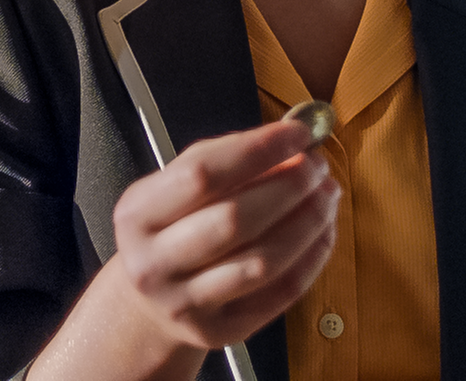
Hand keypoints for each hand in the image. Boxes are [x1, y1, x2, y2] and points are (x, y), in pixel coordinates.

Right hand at [32, 120, 338, 380]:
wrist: (150, 303)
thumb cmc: (172, 228)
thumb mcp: (176, 187)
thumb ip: (228, 159)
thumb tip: (293, 143)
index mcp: (138, 215)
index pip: (202, 175)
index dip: (258, 150)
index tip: (298, 133)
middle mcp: (154, 264)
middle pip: (235, 221)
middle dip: (288, 188)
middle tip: (318, 167)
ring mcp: (186, 304)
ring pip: (263, 262)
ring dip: (307, 223)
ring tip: (327, 196)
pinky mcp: (221, 331)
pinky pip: (280, 294)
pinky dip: (312, 258)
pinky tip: (323, 232)